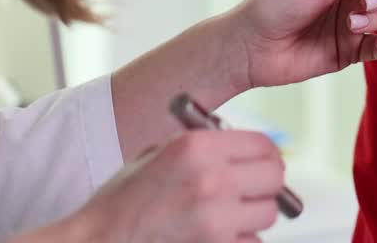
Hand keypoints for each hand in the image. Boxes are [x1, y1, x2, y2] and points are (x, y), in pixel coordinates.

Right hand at [18, 131, 286, 242]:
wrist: (101, 242)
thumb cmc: (123, 202)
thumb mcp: (158, 154)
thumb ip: (204, 147)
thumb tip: (248, 150)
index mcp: (197, 147)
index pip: (263, 144)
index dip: (264, 154)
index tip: (259, 164)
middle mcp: (212, 179)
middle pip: (274, 177)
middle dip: (265, 184)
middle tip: (250, 190)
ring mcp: (218, 219)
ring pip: (268, 213)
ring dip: (253, 215)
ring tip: (225, 216)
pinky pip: (253, 242)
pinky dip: (242, 240)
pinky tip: (217, 236)